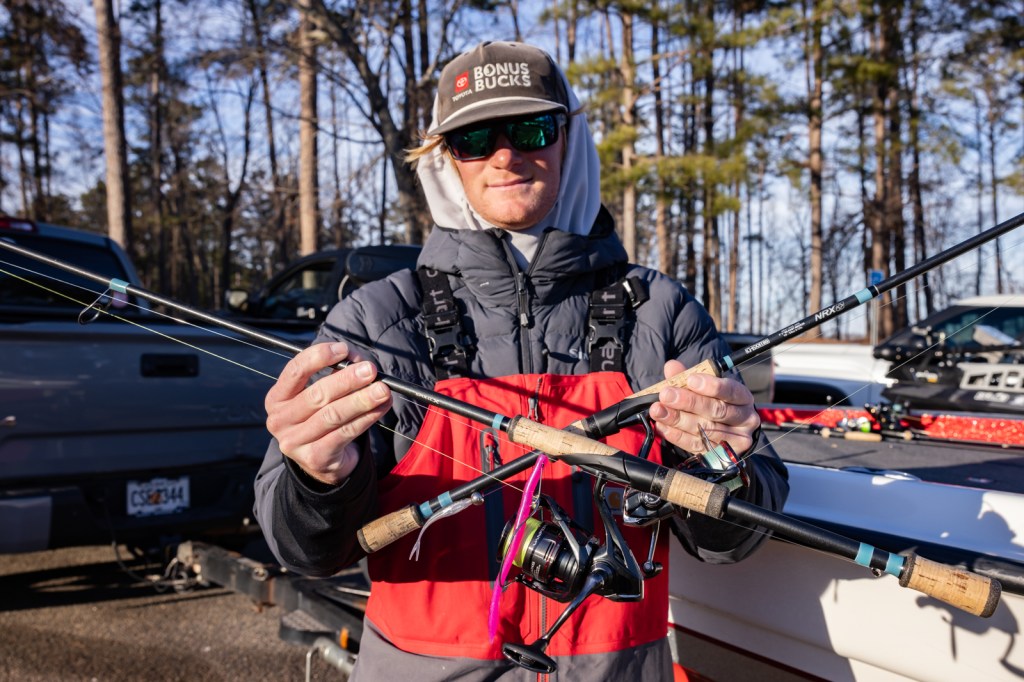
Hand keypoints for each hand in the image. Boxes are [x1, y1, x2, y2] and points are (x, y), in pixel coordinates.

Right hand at [265, 341, 391, 484]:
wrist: (322, 460)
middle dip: (347, 380)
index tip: (344, 349)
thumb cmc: (322, 417)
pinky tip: (381, 408)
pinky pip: (345, 433)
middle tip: (370, 370)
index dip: (319, 357)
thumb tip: (358, 360)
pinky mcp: (315, 458)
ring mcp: (295, 442)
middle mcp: (280, 420)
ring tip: (382, 389)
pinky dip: (366, 418)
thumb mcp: (322, 393)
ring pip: (333, 416)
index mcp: (277, 398)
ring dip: (361, 400)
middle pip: (317, 395)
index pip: (295, 371)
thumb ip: (337, 372)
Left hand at [649, 359, 759, 455]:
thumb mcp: (704, 388)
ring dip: (678, 419)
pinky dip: (677, 436)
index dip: (711, 386)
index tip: (690, 380)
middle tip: (666, 395)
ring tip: (658, 410)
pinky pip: (696, 446)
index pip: (731, 391)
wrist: (724, 433)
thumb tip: (671, 367)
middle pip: (717, 410)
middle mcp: (744, 419)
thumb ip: (687, 377)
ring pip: (705, 429)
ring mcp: (735, 440)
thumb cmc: (712, 403)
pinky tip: (662, 426)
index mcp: (743, 398)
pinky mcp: (721, 456)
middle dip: (689, 402)